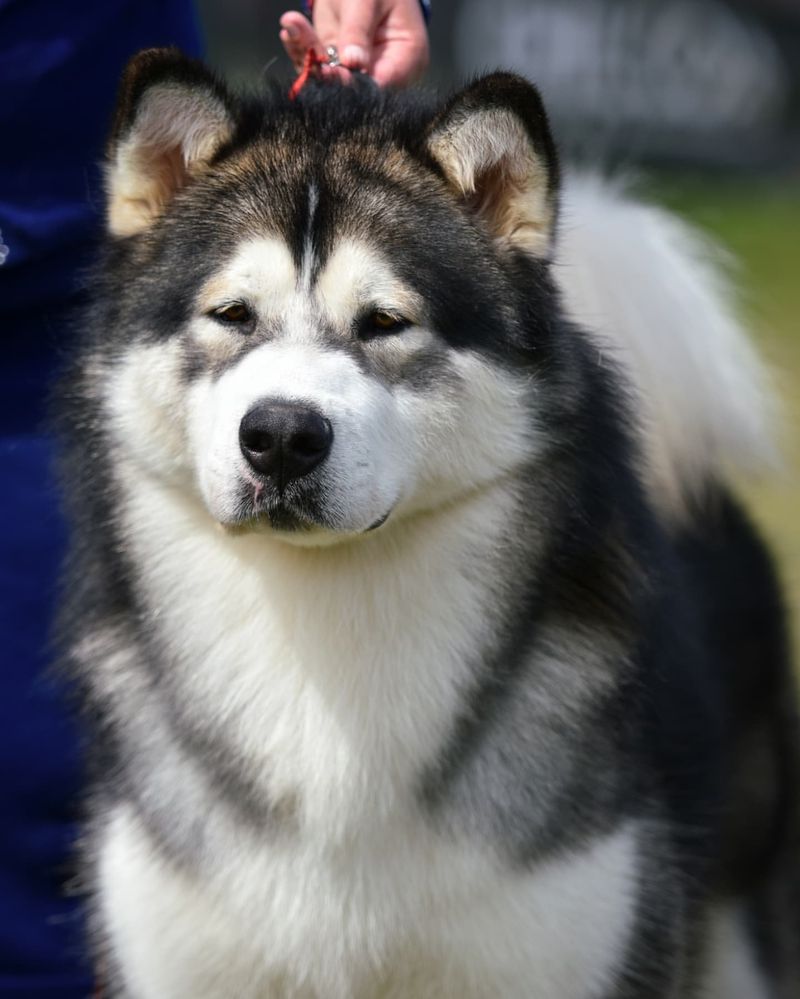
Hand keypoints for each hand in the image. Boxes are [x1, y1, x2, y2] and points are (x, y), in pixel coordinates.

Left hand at [280, 0, 428, 87]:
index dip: (355, 84)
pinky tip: (289, 29)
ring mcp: (358, 70)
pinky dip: (300, 48)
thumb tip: (353, 64)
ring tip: (291, 25)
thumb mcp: (368, 0)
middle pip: (352, 86)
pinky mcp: (336, 63)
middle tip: (305, 46)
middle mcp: (384, 71)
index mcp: (407, 59)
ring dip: (305, 54)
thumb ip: (358, 31)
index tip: (331, 70)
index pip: (381, 84)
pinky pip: (316, 65)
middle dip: (324, 69)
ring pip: (328, 77)